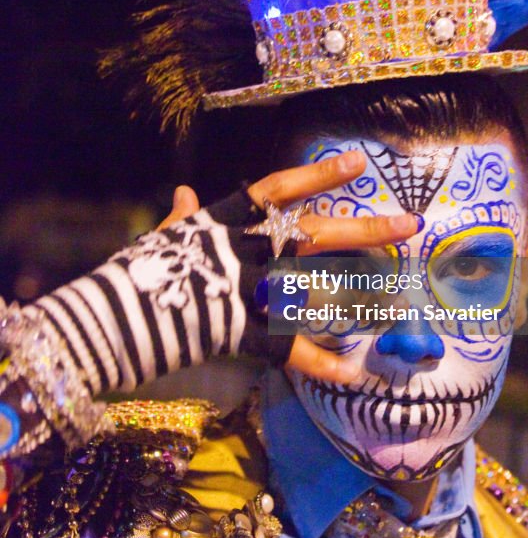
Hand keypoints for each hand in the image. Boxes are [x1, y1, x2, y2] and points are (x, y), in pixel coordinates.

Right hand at [160, 153, 418, 384]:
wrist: (108, 320)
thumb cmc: (135, 271)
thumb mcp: (162, 236)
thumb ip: (184, 216)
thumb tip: (187, 192)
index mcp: (224, 219)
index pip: (278, 189)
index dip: (319, 174)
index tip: (358, 162)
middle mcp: (244, 248)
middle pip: (314, 233)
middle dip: (364, 227)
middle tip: (408, 224)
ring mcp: (246, 290)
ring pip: (314, 288)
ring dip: (357, 294)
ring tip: (397, 297)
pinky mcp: (240, 332)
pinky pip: (289, 350)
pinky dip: (319, 364)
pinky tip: (352, 375)